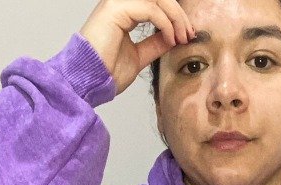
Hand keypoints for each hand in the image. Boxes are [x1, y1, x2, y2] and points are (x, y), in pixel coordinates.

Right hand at [79, 0, 194, 95]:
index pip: (154, 4)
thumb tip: (173, 37)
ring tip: (182, 37)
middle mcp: (119, 4)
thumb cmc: (107, 72)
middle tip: (189, 34)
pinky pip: (150, 9)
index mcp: (123, 12)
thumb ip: (154, 44)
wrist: (91, 81)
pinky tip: (171, 38)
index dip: (174, 16)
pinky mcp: (116, 9)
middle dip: (178, 14)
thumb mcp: (139, 56)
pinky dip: (165, 23)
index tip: (187, 35)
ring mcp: (116, 4)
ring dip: (175, 17)